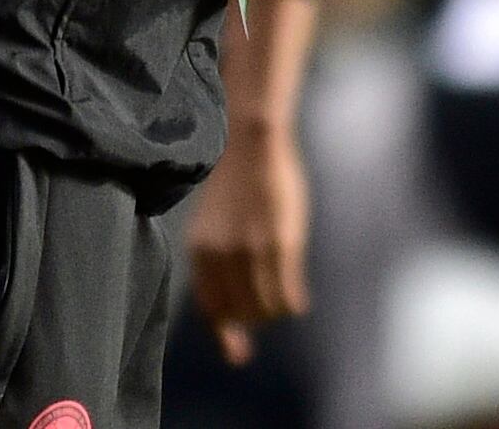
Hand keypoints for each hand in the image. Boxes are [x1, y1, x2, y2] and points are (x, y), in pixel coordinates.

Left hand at [187, 125, 309, 365]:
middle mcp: (221, 256)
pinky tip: (299, 299)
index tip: (238, 354)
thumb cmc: (234, 186)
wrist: (251, 142)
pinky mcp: (280, 244)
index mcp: (199, 251)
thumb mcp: (213, 228)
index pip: (212, 308)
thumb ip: (217, 268)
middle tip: (270, 306)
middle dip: (257, 317)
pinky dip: (293, 302)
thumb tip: (230, 316)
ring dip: (276, 309)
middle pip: (242, 313)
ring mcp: (251, 251)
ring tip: (284, 295)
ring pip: (266, 307)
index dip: (226, 334)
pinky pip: (287, 293)